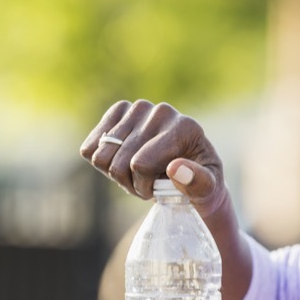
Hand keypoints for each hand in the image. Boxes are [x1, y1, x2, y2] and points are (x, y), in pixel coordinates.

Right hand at [80, 99, 229, 218]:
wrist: (189, 166)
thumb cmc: (200, 182)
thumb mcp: (209, 191)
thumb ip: (199, 183)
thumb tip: (175, 168)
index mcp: (185, 128)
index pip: (140, 163)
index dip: (143, 186)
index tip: (158, 190)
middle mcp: (161, 111)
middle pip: (119, 162)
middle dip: (130, 183)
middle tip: (147, 184)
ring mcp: (138, 107)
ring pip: (101, 156)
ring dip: (115, 174)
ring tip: (136, 173)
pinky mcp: (119, 110)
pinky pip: (90, 147)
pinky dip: (100, 161)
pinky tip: (121, 160)